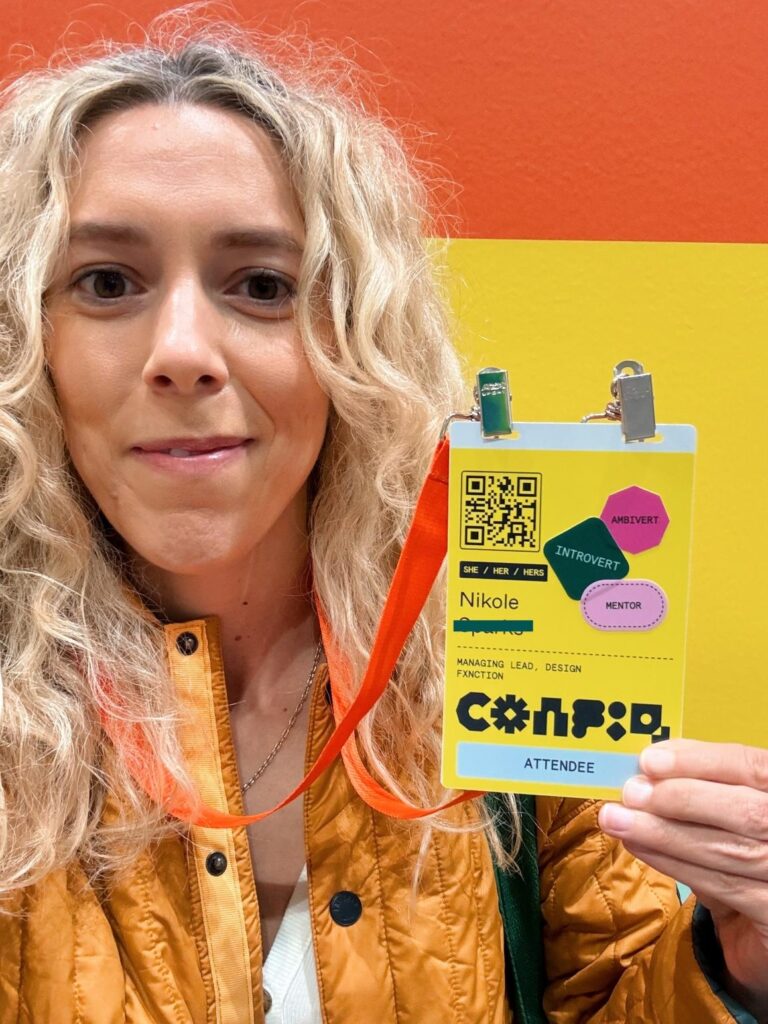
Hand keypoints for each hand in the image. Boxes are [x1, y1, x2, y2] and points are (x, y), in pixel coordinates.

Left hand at [598, 739, 767, 1020]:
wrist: (760, 926)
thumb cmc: (738, 854)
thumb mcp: (723, 813)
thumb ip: (698, 789)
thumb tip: (646, 772)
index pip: (752, 766)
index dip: (701, 760)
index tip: (650, 759)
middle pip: (745, 810)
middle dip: (680, 798)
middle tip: (630, 793)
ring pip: (727, 849)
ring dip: (663, 832)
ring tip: (618, 819)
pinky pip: (721, 885)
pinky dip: (672, 863)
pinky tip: (638, 846)